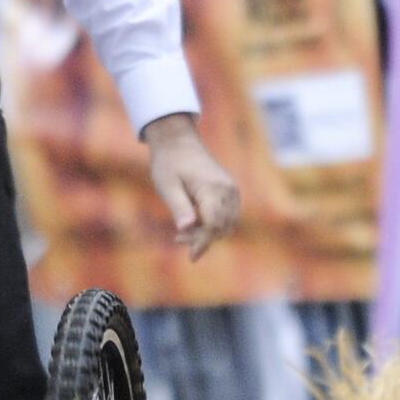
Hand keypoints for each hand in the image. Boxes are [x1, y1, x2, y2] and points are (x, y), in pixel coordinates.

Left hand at [141, 112, 239, 257]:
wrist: (178, 142)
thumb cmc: (169, 164)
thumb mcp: (167, 186)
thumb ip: (179, 207)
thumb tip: (186, 228)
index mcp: (212, 188)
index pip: (214, 224)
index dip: (203, 243)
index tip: (192, 257)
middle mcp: (228, 190)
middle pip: (222, 227)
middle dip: (202, 238)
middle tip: (177, 237)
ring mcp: (232, 190)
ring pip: (227, 224)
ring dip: (208, 233)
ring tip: (183, 232)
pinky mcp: (230, 192)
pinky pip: (227, 216)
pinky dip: (213, 225)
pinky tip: (193, 224)